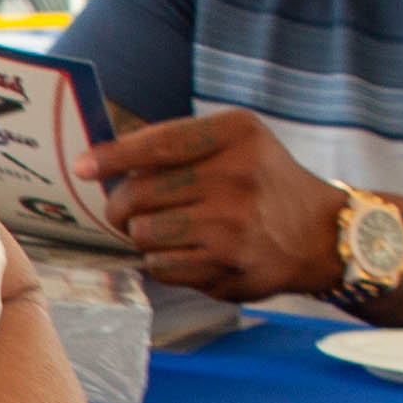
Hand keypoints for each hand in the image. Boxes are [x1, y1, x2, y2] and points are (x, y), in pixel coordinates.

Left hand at [92, 105, 346, 307]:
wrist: (319, 234)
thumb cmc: (264, 181)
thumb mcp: (238, 141)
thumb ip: (179, 143)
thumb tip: (105, 158)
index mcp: (236, 135)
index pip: (158, 145)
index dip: (113, 157)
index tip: (83, 167)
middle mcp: (236, 178)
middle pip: (140, 194)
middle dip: (120, 205)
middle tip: (122, 209)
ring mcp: (231, 227)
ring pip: (145, 233)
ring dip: (141, 234)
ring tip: (160, 229)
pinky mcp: (226, 267)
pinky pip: (161, 266)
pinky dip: (160, 260)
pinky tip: (182, 251)